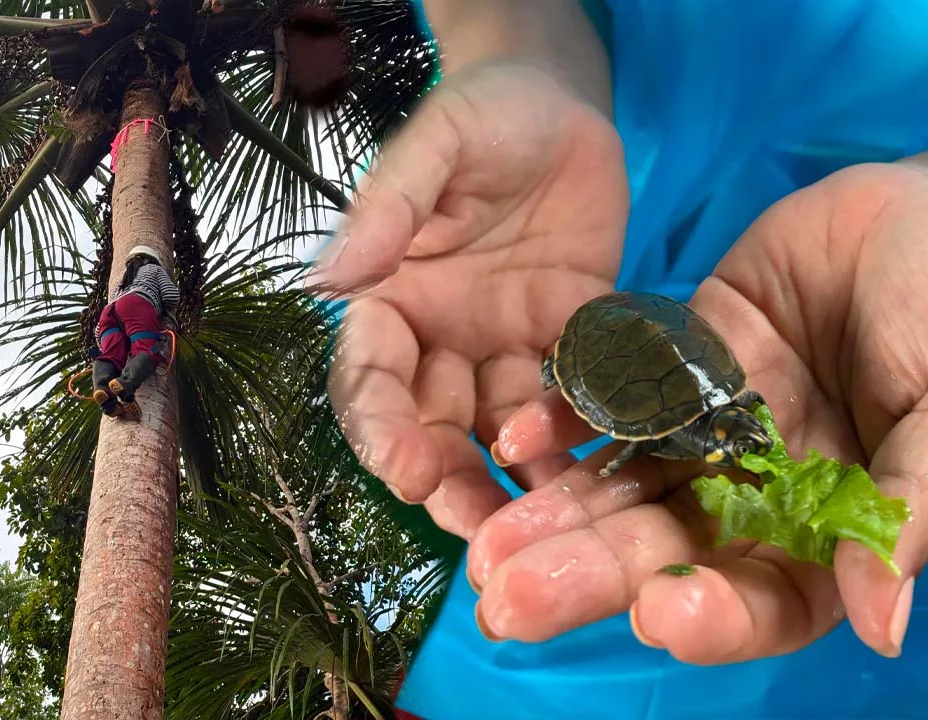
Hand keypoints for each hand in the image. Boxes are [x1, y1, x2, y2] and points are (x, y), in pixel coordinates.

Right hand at [313, 60, 628, 538]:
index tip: (401, 466)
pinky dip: (579, 438)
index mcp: (391, 297)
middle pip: (432, 425)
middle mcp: (440, 336)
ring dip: (513, 481)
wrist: (564, 106)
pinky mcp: (567, 344)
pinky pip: (572, 400)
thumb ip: (388, 209)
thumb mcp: (434, 146)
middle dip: (447, 480)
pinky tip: (599, 477)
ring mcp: (504, 346)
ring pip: (499, 431)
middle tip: (477, 533)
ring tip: (538, 530)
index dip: (379, 425)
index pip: (369, 375)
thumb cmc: (485, 112)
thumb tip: (327, 279)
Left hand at [469, 160, 927, 662]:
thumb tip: (882, 623)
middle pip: (668, 545)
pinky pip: (616, 392)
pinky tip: (516, 435)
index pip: (768, 593)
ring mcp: (712, 421)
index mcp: (836, 523)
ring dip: (555, 509)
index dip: (714, 614)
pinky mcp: (678, 359)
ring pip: (625, 478)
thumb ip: (908, 506)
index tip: (659, 614)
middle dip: (591, 572)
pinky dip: (568, 413)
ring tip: (485, 541)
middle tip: (507, 598)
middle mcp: (760, 484)